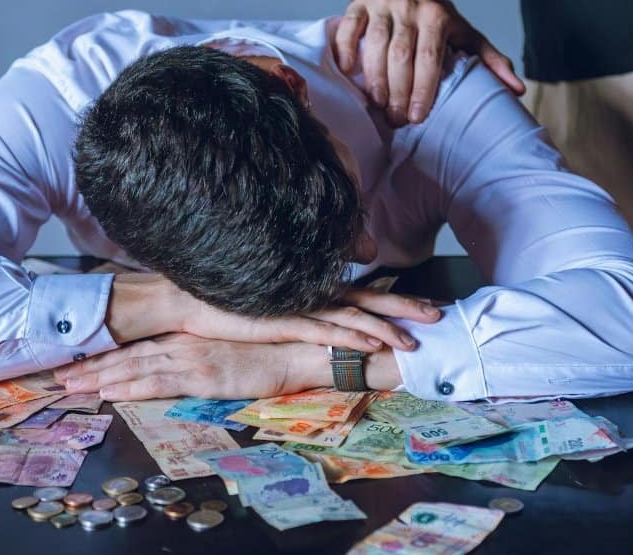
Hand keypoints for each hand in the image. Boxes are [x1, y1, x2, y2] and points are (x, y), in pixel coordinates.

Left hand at [54, 335, 329, 400]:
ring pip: (134, 368)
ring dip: (98, 378)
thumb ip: (192, 346)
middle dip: (89, 366)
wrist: (293, 350)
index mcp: (184, 333)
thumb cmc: (263, 349)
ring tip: (69, 386)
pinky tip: (109, 393)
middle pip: (125, 355)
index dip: (103, 353)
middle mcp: (181, 341)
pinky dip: (130, 388)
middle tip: (56, 376)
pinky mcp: (202, 374)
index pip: (135, 344)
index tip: (75, 359)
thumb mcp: (220, 343)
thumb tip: (167, 353)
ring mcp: (190, 356)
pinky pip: (158, 382)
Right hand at [181, 286, 438, 353]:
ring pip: (356, 314)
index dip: (396, 299)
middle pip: (371, 298)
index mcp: (315, 289)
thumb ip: (303, 307)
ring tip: (416, 339)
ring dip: (388, 327)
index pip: (365, 293)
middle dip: (407, 306)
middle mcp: (314, 293)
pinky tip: (376, 343)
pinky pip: (328, 329)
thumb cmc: (232, 305)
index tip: (425, 305)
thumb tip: (328, 317)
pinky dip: (354, 335)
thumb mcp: (276, 306)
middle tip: (440, 313)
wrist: (193, 302)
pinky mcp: (287, 319)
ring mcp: (302, 305)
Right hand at [334, 0, 524, 126]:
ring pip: (374, 45)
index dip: (423, 89)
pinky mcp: (358, 5)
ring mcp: (382, 5)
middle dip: (398, 91)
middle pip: (400, 55)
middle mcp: (409, 8)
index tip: (418, 118)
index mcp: (437, 16)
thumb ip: (490, 61)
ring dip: (374, 79)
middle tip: (396, 120)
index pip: (429, 58)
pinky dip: (345, 52)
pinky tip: (348, 74)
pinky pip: (348, 30)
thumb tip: (517, 91)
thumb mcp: (467, 34)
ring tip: (377, 106)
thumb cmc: (438, 19)